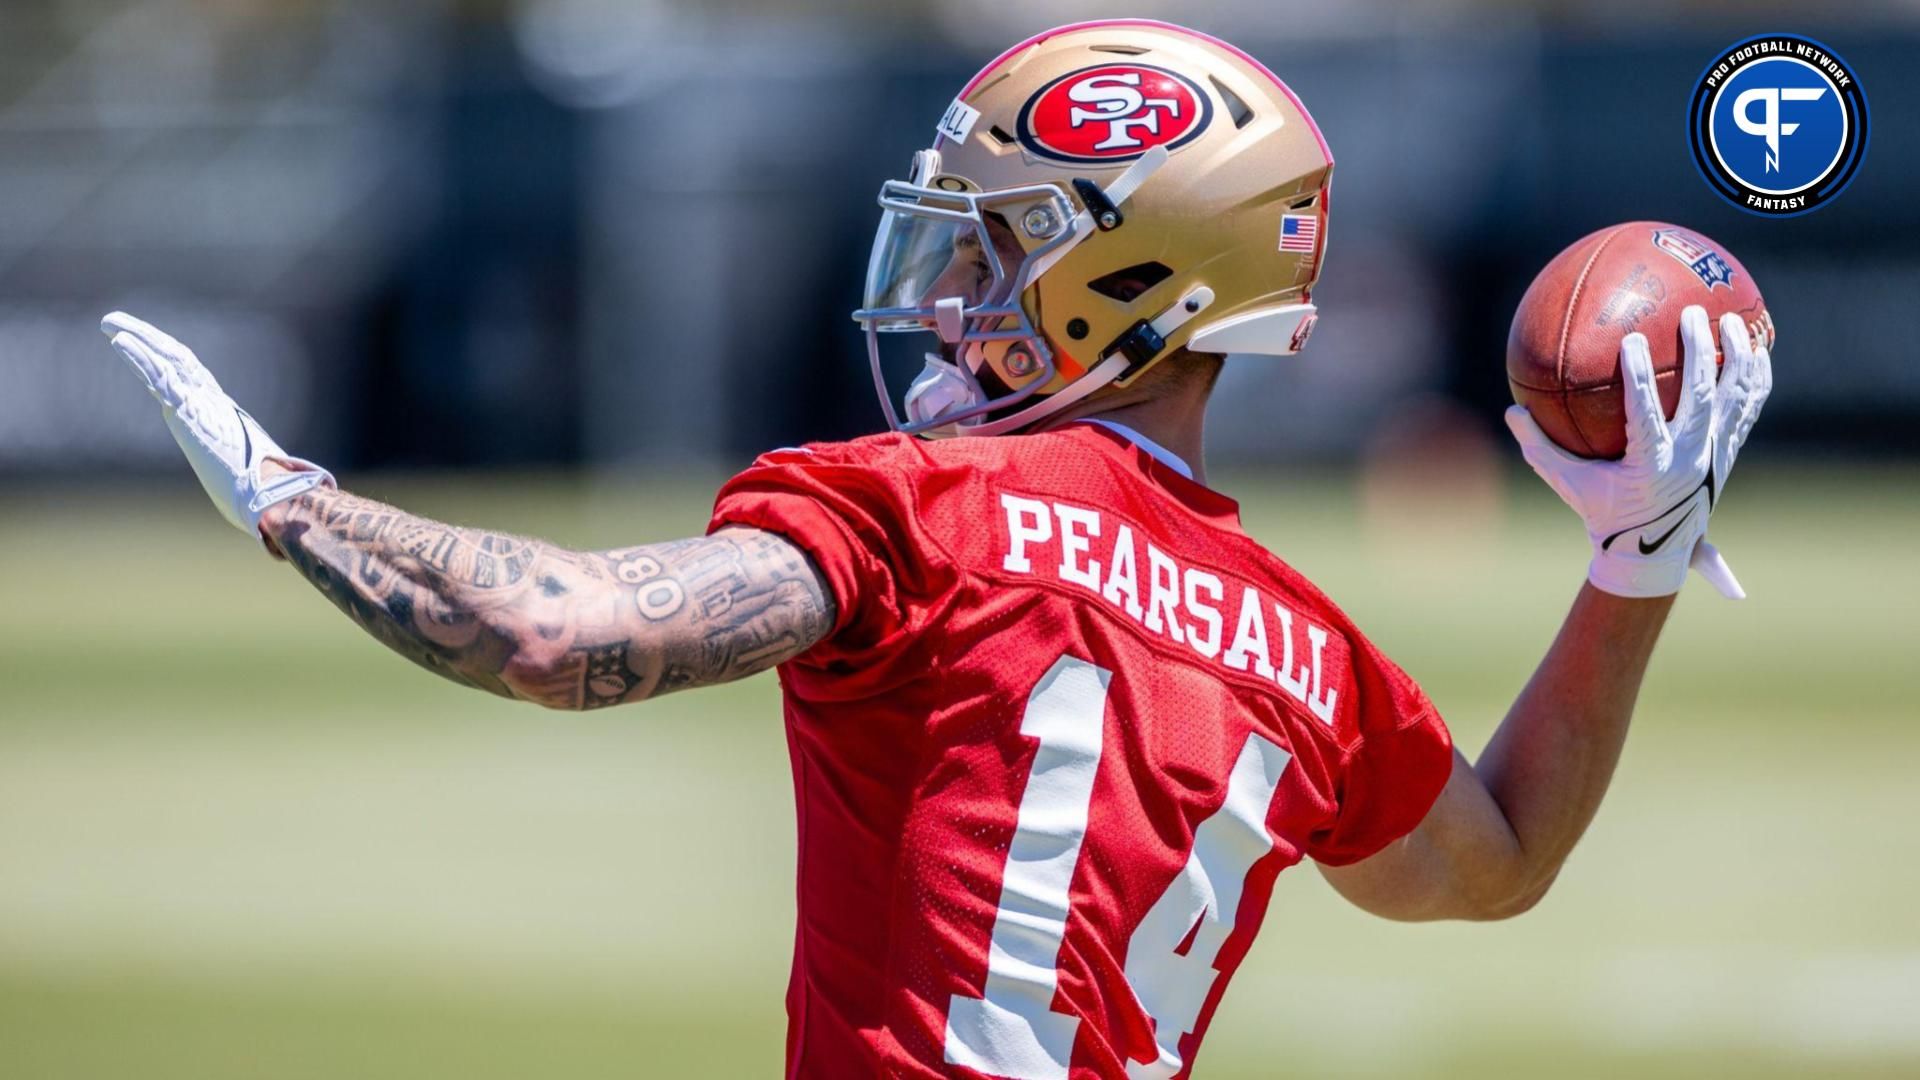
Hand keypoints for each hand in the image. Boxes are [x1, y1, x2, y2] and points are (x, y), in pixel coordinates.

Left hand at [101, 311, 334, 538]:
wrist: (269, 494)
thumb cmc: (262, 496)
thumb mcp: (245, 483)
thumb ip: (245, 485)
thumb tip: (259, 515)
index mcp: (224, 414)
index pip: (193, 377)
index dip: (170, 358)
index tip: (149, 345)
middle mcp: (213, 401)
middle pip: (178, 358)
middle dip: (149, 338)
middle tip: (118, 324)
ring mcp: (201, 403)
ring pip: (166, 360)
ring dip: (136, 338)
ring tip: (108, 323)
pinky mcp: (188, 411)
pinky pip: (159, 376)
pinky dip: (138, 357)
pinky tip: (118, 341)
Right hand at [1505, 305, 1771, 598]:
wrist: (1652, 551)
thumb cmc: (1603, 512)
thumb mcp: (1567, 483)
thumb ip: (1538, 447)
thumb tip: (1510, 411)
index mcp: (1650, 465)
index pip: (1645, 414)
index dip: (1639, 377)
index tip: (1632, 339)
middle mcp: (1690, 458)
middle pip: (1701, 398)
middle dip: (1700, 352)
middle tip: (1693, 313)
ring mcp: (1715, 454)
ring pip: (1734, 399)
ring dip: (1738, 357)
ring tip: (1735, 320)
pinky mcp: (1729, 452)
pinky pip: (1749, 409)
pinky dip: (1756, 378)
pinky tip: (1758, 348)